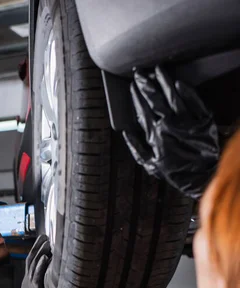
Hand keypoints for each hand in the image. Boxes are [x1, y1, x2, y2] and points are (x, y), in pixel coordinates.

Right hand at [12, 234, 51, 287]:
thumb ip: (40, 285)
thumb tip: (49, 278)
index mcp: (28, 280)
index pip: (31, 261)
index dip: (36, 250)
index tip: (43, 240)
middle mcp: (28, 280)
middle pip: (32, 259)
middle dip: (38, 246)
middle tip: (45, 235)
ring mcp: (31, 284)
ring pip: (34, 264)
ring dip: (40, 252)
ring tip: (47, 242)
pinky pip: (38, 276)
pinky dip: (41, 265)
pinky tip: (46, 257)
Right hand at [123, 66, 219, 198]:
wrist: (200, 176)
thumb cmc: (175, 172)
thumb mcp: (149, 164)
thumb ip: (135, 147)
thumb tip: (125, 133)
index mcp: (155, 135)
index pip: (142, 110)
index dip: (136, 98)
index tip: (132, 87)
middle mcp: (169, 125)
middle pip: (155, 100)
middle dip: (146, 85)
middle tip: (140, 74)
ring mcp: (187, 121)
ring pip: (173, 96)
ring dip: (164, 81)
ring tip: (158, 70)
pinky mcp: (202, 120)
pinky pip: (194, 102)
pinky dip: (186, 91)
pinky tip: (178, 82)